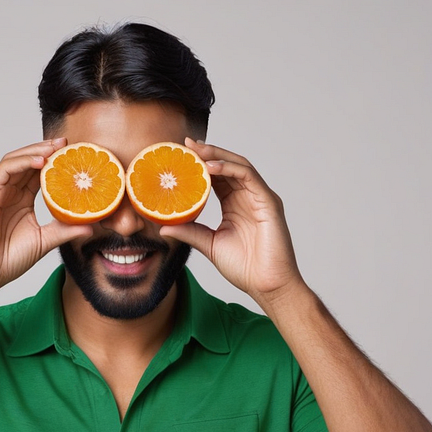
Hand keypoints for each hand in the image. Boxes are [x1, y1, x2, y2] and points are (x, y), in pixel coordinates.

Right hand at [0, 138, 92, 296]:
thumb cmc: (10, 260)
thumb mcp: (46, 241)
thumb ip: (66, 230)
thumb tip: (91, 227)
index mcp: (21, 201)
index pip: (37, 174)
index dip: (53, 162)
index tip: (72, 155)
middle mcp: (8, 192)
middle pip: (27, 162)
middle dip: (46, 150)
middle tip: (66, 144)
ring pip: (15, 161)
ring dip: (35, 152)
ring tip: (55, 148)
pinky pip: (5, 171)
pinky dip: (22, 162)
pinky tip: (40, 162)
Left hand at [160, 138, 305, 309]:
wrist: (266, 286)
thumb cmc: (245, 268)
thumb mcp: (209, 245)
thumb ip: (190, 232)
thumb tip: (163, 228)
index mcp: (235, 206)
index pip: (216, 178)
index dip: (199, 165)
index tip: (179, 156)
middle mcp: (248, 197)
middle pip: (227, 166)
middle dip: (207, 153)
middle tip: (185, 145)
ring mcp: (260, 198)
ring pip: (238, 166)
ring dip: (217, 156)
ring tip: (196, 150)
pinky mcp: (268, 202)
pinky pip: (248, 177)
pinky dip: (230, 169)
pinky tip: (211, 167)